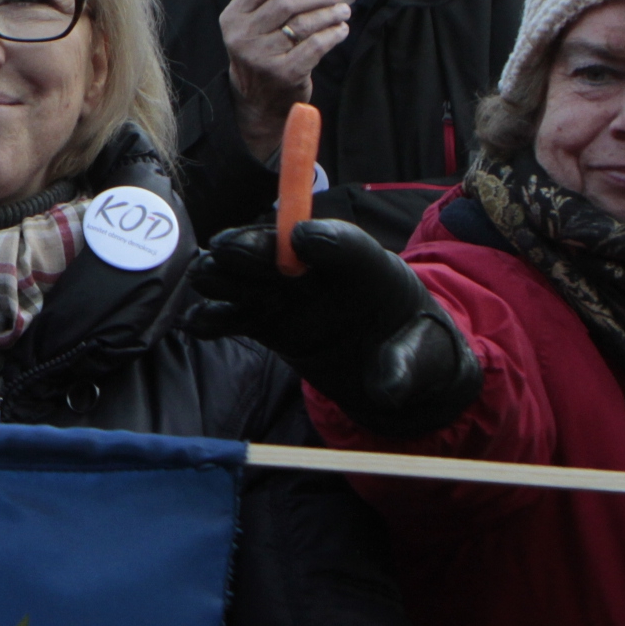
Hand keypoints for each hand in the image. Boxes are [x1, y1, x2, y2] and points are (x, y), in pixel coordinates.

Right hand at [187, 220, 480, 438]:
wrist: (397, 371)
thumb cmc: (419, 351)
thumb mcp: (428, 358)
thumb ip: (406, 365)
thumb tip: (387, 386)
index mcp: (369, 269)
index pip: (346, 245)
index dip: (323, 239)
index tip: (299, 239)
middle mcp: (321, 275)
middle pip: (282, 252)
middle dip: (253, 248)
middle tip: (227, 250)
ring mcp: (290, 297)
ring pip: (250, 278)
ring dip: (225, 274)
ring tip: (204, 277)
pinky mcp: (268, 323)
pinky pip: (237, 317)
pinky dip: (215, 318)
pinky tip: (196, 322)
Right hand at [218, 0, 350, 163]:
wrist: (258, 101)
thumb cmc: (263, 54)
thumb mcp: (253, 27)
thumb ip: (270, 3)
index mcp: (233, 18)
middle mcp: (242, 36)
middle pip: (285, 3)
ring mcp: (261, 56)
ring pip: (303, 24)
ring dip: (329, 14)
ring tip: (342, 11)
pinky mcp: (283, 73)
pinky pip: (315, 46)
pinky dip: (332, 35)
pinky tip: (340, 31)